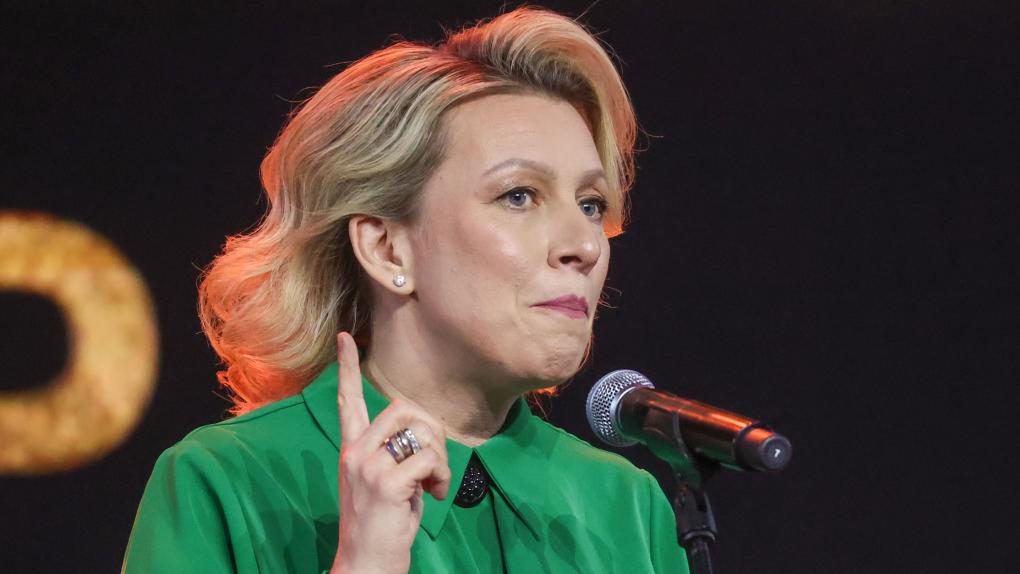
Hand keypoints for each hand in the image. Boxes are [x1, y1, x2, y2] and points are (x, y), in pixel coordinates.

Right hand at [329, 332, 451, 573]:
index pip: (347, 400)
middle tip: (435, 464)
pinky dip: (440, 476)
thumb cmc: (382, 525)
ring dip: (440, 457)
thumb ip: (396, 452)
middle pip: (403, 408)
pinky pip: (428, 459)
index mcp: (352, 448)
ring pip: (420, 431)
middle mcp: (354, 451)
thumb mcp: (385, 481)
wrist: (365, 564)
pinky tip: (433, 495)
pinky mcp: (385, 482)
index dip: (347, 367)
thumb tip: (425, 434)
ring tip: (432, 484)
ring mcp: (367, 465)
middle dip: (432, 430)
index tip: (346, 338)